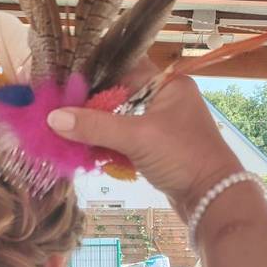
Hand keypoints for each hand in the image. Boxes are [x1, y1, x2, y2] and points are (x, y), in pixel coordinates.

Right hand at [47, 74, 242, 219]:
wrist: (213, 198)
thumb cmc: (183, 156)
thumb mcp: (136, 137)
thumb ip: (94, 126)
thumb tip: (52, 118)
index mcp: (168, 84)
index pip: (124, 68)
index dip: (95, 74)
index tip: (64, 83)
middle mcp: (165, 99)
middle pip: (118, 95)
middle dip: (90, 106)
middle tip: (59, 111)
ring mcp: (161, 125)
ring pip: (119, 119)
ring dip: (96, 129)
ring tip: (66, 132)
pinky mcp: (157, 148)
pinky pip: (125, 140)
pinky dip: (107, 145)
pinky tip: (85, 151)